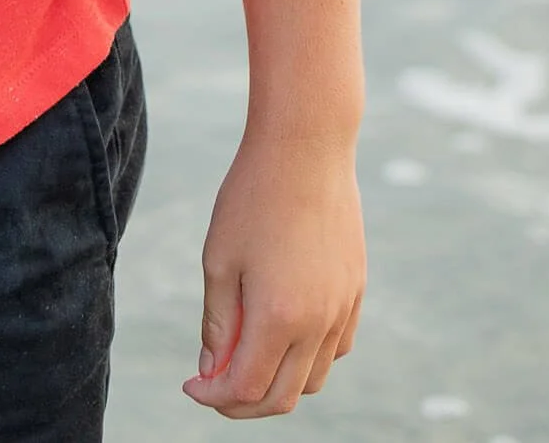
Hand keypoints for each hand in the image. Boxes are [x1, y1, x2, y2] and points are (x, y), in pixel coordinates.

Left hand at [182, 132, 364, 417]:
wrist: (306, 146)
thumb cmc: (252, 196)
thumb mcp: (219, 257)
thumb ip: (217, 322)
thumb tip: (213, 370)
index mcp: (278, 317)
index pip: (247, 389)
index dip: (215, 398)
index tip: (192, 385)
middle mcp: (318, 322)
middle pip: (283, 396)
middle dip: (243, 402)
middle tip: (213, 384)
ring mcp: (342, 307)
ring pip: (313, 377)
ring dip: (278, 381)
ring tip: (246, 356)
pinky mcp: (355, 289)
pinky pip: (336, 347)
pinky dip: (309, 357)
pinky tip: (283, 331)